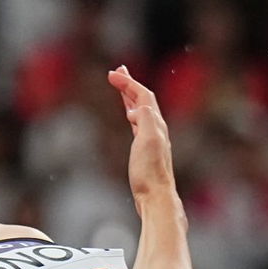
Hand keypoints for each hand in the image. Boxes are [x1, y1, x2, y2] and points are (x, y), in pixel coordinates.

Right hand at [108, 65, 175, 201]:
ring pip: (141, 110)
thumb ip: (145, 120)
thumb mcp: (148, 141)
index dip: (128, 82)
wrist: (155, 196)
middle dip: (130, 84)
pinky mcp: (146, 150)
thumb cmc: (150, 172)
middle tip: (117, 71)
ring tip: (121, 87)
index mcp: (155, 123)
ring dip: (131, 96)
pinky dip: (132, 113)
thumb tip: (138, 107)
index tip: (111, 74)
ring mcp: (151, 139)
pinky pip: (139, 123)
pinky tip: (129, 116)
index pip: (142, 95)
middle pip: (143, 99)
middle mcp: (156, 128)